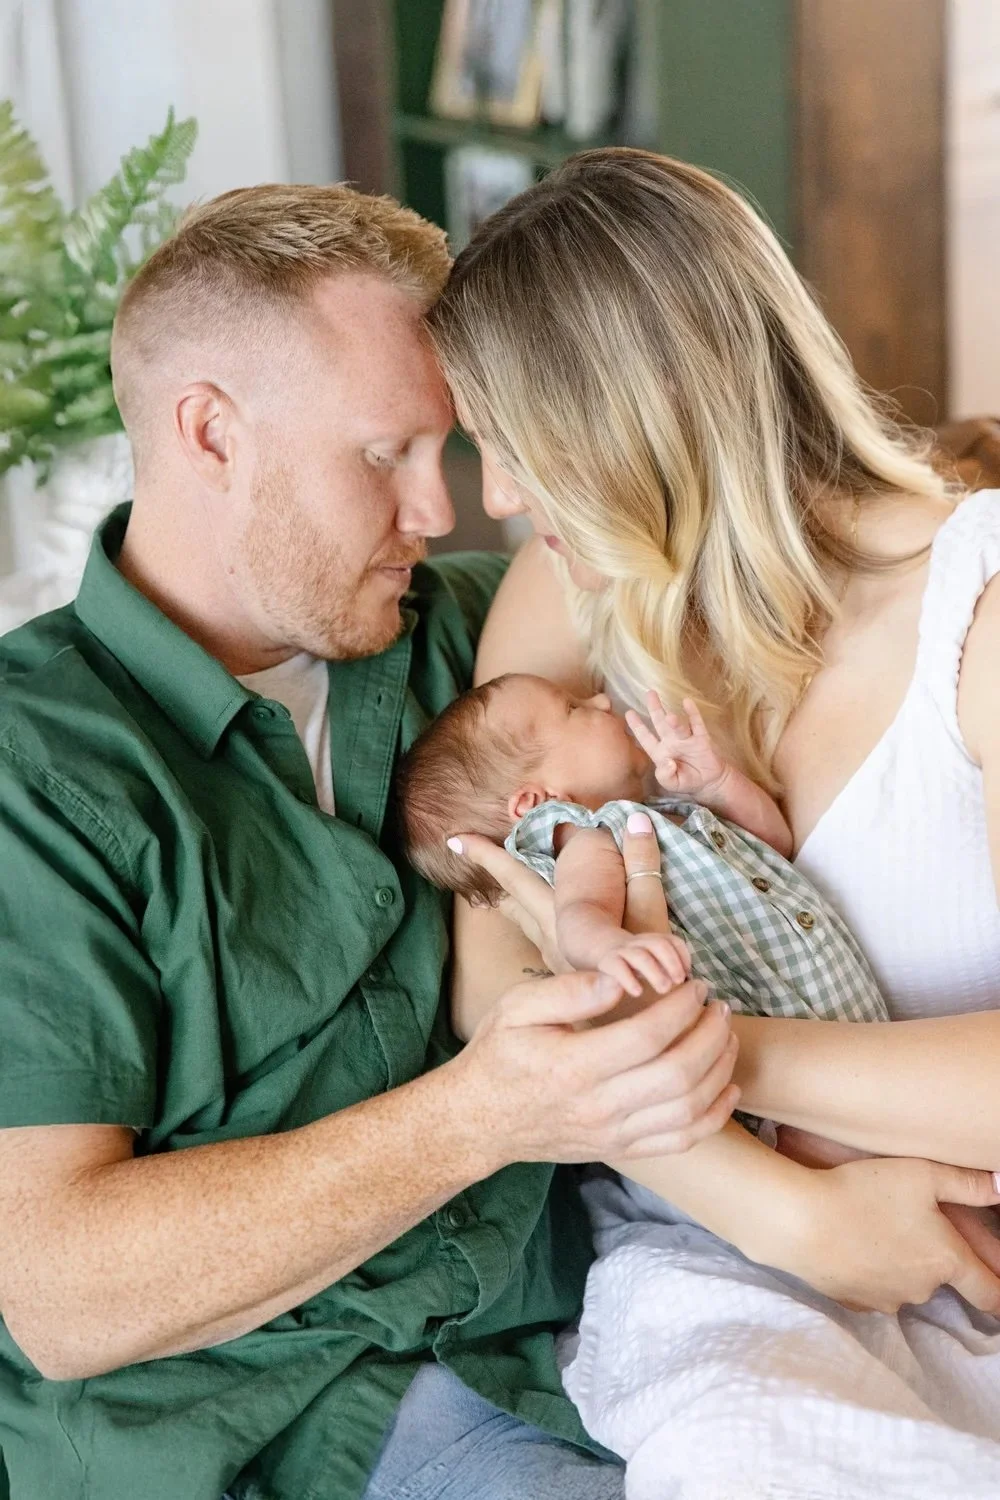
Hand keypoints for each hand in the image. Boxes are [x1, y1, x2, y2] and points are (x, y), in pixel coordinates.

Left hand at [448, 817, 674, 972]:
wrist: (648, 1042)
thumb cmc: (651, 987)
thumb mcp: (652, 921)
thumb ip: (642, 869)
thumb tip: (636, 820)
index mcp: (560, 923)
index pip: (516, 880)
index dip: (487, 857)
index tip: (454, 838)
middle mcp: (551, 941)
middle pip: (515, 899)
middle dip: (494, 872)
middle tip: (464, 847)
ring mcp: (559, 960)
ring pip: (529, 921)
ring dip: (516, 899)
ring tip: (504, 885)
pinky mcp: (572, 974)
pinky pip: (546, 934)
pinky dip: (541, 916)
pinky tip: (552, 918)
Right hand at [450, 966, 738, 1168]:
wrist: (479, 1121)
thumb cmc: (498, 1055)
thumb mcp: (516, 1007)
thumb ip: (569, 990)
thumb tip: (619, 980)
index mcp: (574, 1065)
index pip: (648, 1036)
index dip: (682, 1008)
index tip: (695, 986)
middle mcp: (599, 1105)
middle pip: (678, 1074)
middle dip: (710, 1035)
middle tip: (717, 1006)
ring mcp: (613, 1133)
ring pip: (688, 1109)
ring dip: (719, 1070)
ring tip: (725, 1036)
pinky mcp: (621, 1150)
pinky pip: (681, 1140)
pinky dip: (714, 1116)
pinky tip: (727, 1087)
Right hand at [597, 931, 690, 997]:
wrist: (599, 949)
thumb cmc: (635, 964)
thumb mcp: (655, 963)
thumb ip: (672, 971)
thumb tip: (694, 990)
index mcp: (654, 941)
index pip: (673, 942)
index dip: (682, 957)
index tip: (687, 975)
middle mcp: (640, 943)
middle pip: (659, 945)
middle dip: (672, 963)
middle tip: (679, 982)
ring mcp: (623, 951)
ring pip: (640, 956)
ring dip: (655, 972)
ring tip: (664, 989)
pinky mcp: (607, 962)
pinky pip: (618, 967)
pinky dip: (629, 979)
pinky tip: (638, 992)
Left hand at [626, 692, 730, 799]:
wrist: (709, 782)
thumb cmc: (686, 780)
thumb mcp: (671, 783)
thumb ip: (665, 775)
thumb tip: (668, 762)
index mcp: (660, 752)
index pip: (646, 737)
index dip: (637, 726)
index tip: (628, 713)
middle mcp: (671, 742)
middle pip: (661, 723)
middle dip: (655, 709)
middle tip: (650, 693)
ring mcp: (686, 739)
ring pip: (677, 726)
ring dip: (673, 720)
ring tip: (668, 715)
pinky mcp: (701, 739)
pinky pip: (696, 725)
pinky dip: (692, 714)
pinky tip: (688, 703)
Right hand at [776, 1126, 999, 1283]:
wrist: (799, 1221)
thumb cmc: (864, 1192)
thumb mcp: (921, 1174)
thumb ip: (968, 1183)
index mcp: (946, 1261)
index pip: (991, 1294)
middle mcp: (922, 1289)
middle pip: (940, 1280)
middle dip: (931, 1257)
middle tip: (907, 1222)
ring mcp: (886, 1300)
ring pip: (904, 1283)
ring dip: (898, 1263)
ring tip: (872, 1228)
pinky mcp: (853, 1302)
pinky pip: (872, 1287)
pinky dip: (868, 1270)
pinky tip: (849, 1242)